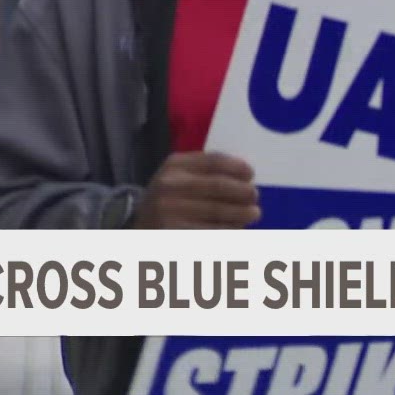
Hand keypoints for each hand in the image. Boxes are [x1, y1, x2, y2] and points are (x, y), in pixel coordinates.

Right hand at [133, 152, 260, 229]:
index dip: (237, 167)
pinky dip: (229, 231)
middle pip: (218, 186)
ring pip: (217, 211)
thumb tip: (246, 176)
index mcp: (174, 165)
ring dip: (241, 213)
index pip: (213, 161)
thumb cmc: (170, 197)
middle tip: (255, 196)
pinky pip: (210, 232)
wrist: (139, 226)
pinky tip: (238, 230)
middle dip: (243, 191)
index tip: (250, 174)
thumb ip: (207, 171)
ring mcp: (169, 211)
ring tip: (254, 213)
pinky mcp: (174, 234)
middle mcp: (169, 185)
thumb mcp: (180, 176)